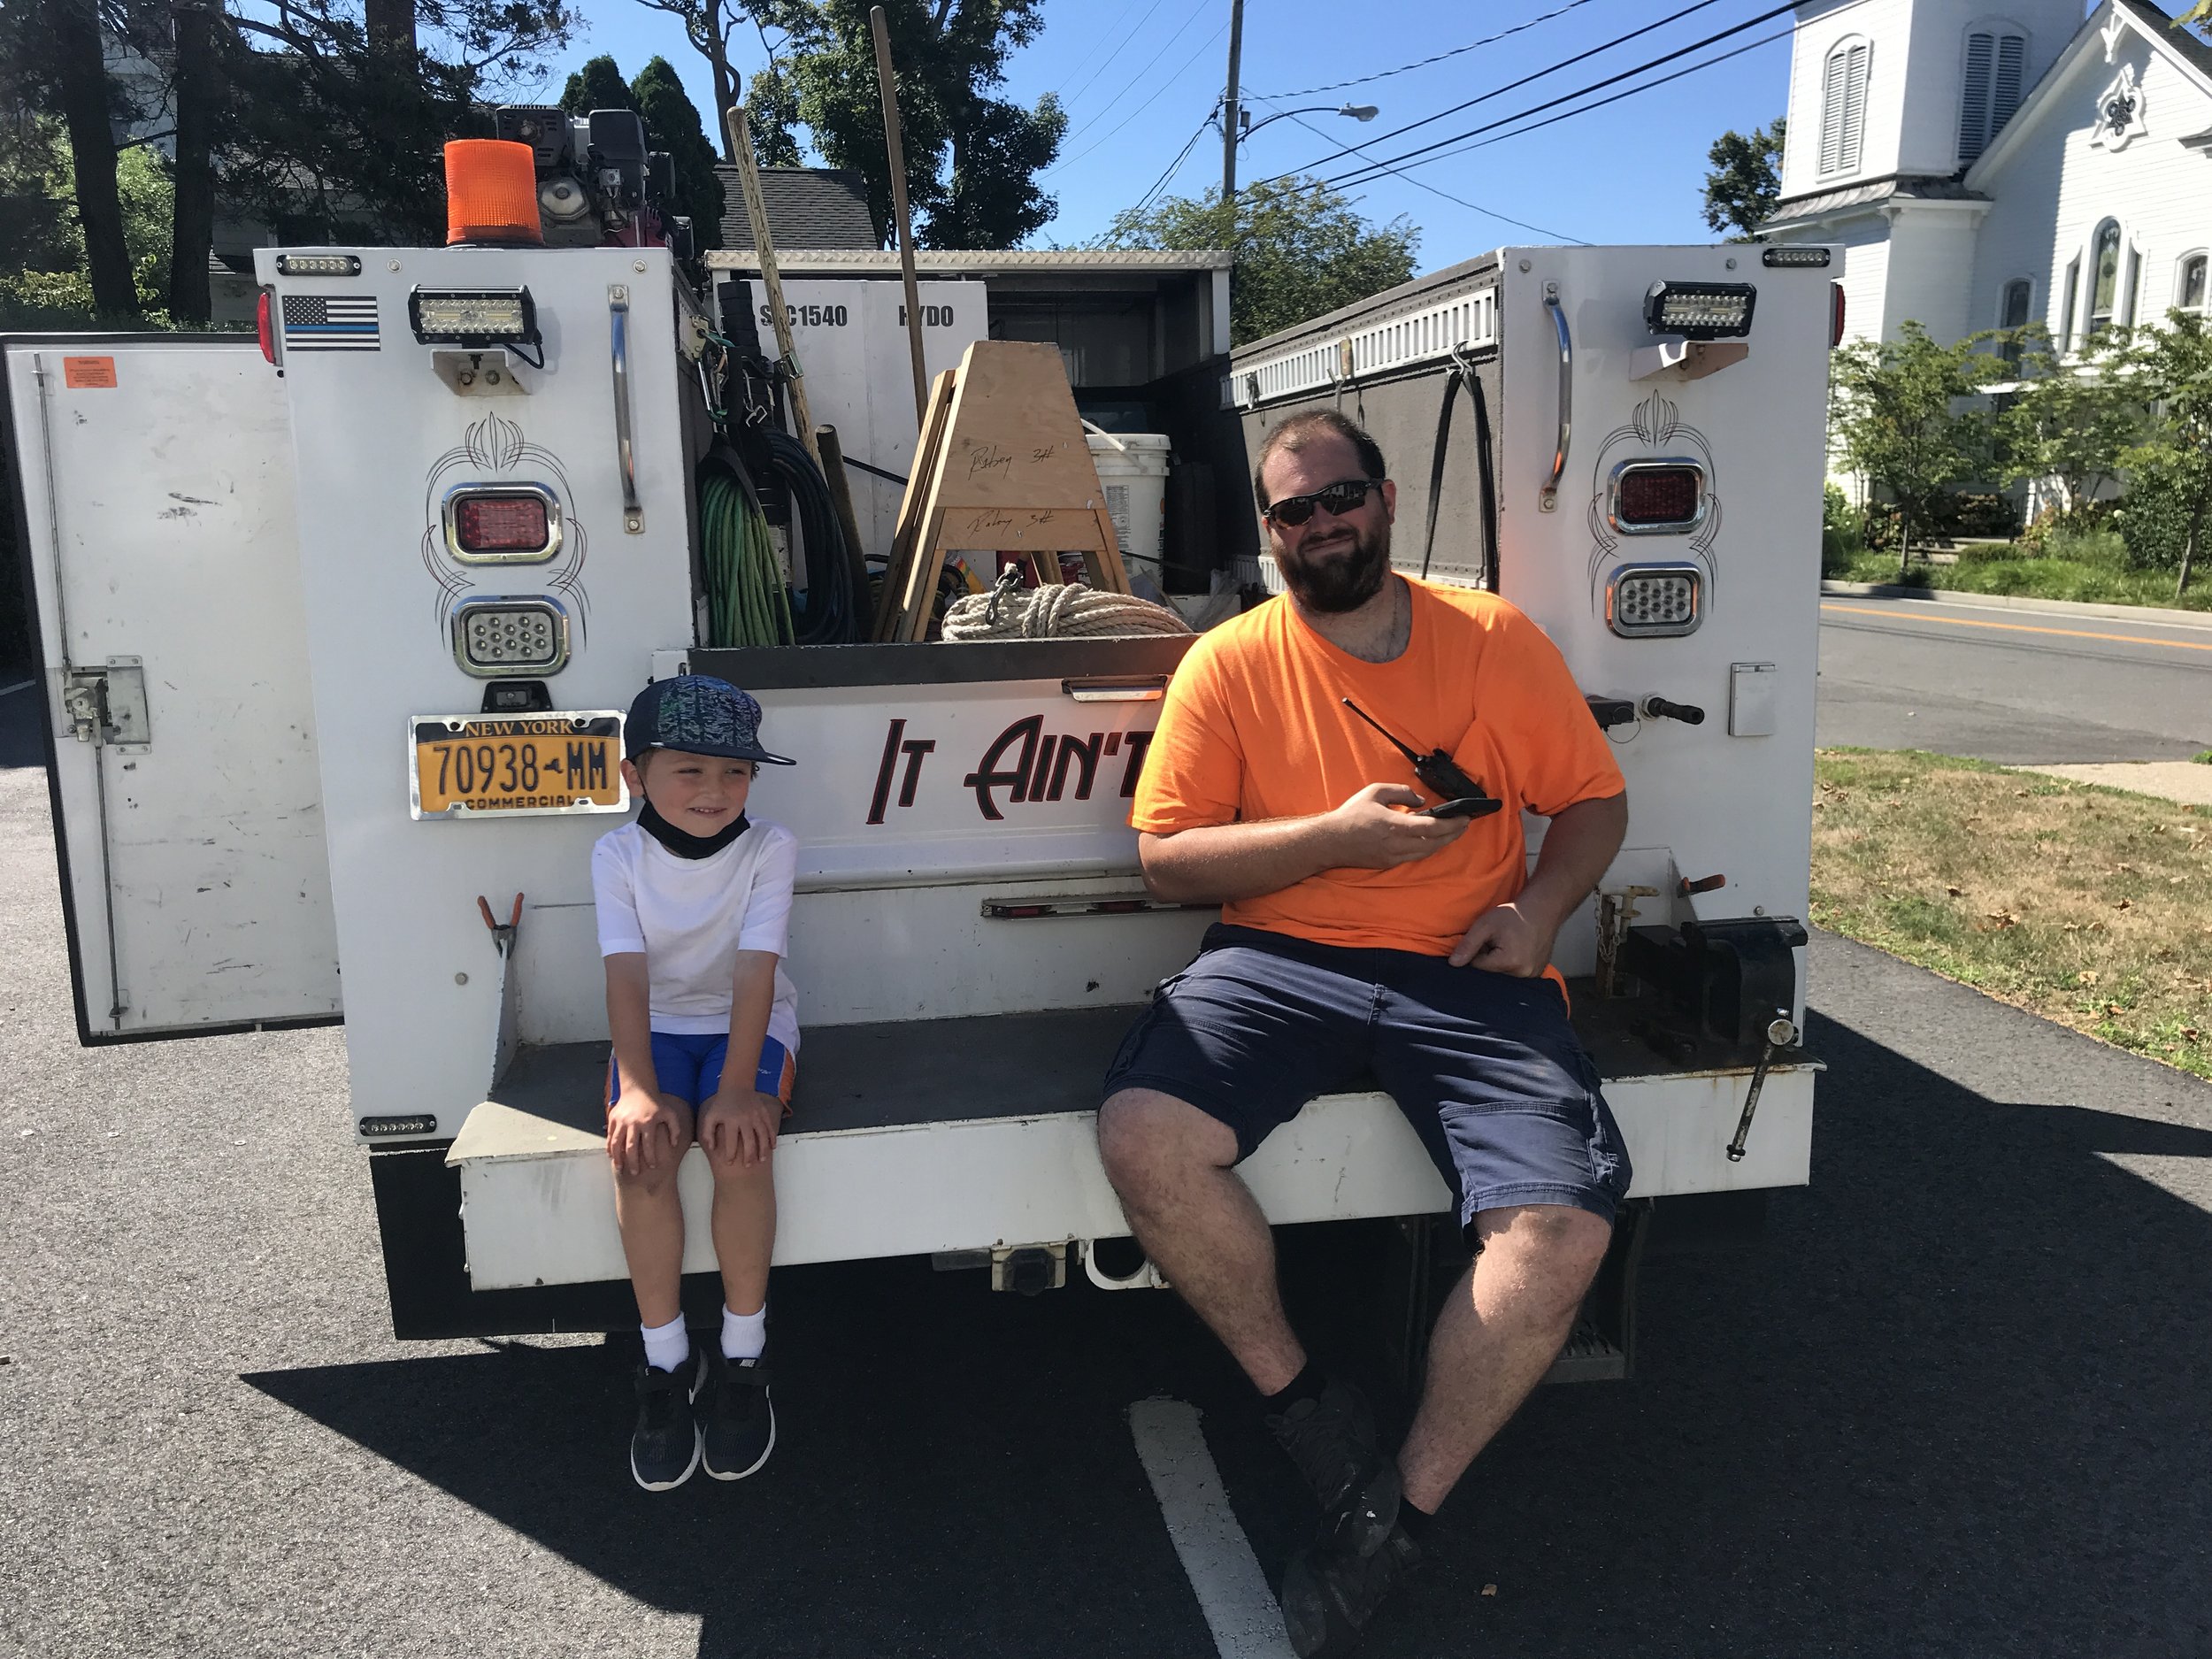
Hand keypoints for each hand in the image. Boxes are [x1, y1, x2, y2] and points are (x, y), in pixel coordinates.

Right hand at [606, 1089, 686, 1175]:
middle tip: (635, 1173)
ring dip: (618, 1157)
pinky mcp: (613, 1119)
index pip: (648, 1144)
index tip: (653, 1166)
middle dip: (633, 1162)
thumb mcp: (669, 1113)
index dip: (650, 1157)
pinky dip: (609, 1147)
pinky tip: (611, 1155)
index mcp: (647, 1122)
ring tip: (620, 1167)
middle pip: (631, 1147)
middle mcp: (633, 1123)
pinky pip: (609, 1136)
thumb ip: (675, 1128)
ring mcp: (621, 1121)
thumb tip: (674, 1144)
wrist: (638, 1088)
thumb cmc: (655, 1102)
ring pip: (616, 1143)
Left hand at [699, 1087, 781, 1168]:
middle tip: (748, 1166)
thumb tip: (712, 1148)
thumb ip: (708, 1133)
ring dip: (763, 1149)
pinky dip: (772, 1138)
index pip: (731, 1142)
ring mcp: (756, 1116)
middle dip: (749, 1156)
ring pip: (762, 1136)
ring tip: (761, 1160)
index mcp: (731, 1121)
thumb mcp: (710, 1116)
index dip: (730, 1154)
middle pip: (749, 1141)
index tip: (729, 1163)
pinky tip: (772, 1147)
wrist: (737, 1085)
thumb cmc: (722, 1104)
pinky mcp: (764, 1113)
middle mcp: (745, 1119)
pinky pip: (770, 1128)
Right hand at [1324, 783, 1471, 868]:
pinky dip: (1428, 847)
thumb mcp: (1375, 792)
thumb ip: (1401, 792)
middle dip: (1453, 834)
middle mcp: (1397, 845)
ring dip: (1442, 842)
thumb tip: (1420, 801)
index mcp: (1394, 826)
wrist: (1331, 841)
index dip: (1452, 824)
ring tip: (1452, 832)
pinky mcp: (1389, 863)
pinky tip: (1431, 839)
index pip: (1432, 827)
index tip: (1464, 817)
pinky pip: (1415, 856)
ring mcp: (1393, 857)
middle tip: (1464, 824)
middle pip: (1435, 843)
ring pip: (1427, 852)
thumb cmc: (1351, 815)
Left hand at [1450, 901, 1555, 975]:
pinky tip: (1517, 950)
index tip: (1487, 939)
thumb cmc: (1513, 916)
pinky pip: (1515, 974)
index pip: (1477, 966)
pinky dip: (1512, 965)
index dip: (1477, 951)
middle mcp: (1522, 974)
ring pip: (1502, 974)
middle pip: (1490, 973)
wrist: (1541, 911)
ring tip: (1508, 945)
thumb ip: (1468, 945)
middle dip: (1488, 959)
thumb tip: (1453, 964)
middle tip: (1498, 941)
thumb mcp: (1485, 925)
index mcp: (1509, 962)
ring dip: (1500, 963)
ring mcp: (1532, 976)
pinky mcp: (1536, 974)